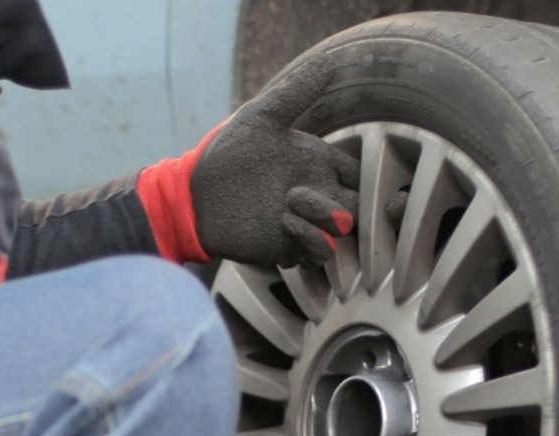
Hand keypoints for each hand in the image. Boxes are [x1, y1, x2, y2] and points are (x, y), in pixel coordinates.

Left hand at [192, 55, 361, 267]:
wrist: (194, 194)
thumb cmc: (226, 153)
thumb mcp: (262, 118)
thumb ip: (296, 93)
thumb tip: (330, 62)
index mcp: (317, 164)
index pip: (357, 174)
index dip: (365, 175)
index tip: (348, 172)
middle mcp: (316, 195)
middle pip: (359, 206)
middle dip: (359, 205)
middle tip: (325, 196)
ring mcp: (304, 223)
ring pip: (342, 230)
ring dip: (325, 217)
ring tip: (292, 201)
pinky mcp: (289, 247)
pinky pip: (318, 251)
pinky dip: (310, 237)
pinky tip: (285, 221)